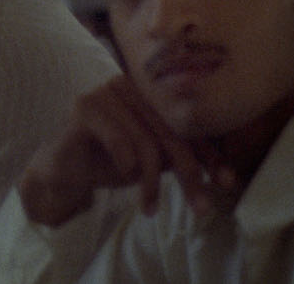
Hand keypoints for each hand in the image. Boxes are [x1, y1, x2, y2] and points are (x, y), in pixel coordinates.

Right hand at [17, 75, 229, 227]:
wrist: (65, 169)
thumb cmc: (111, 161)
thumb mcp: (154, 161)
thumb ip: (182, 158)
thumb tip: (228, 176)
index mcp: (150, 93)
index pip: (188, 123)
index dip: (210, 153)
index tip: (227, 183)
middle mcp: (130, 85)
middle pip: (172, 132)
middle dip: (189, 174)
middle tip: (200, 207)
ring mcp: (105, 92)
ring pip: (147, 140)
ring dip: (152, 181)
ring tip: (150, 206)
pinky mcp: (85, 107)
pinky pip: (119, 139)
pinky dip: (127, 163)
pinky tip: (125, 175)